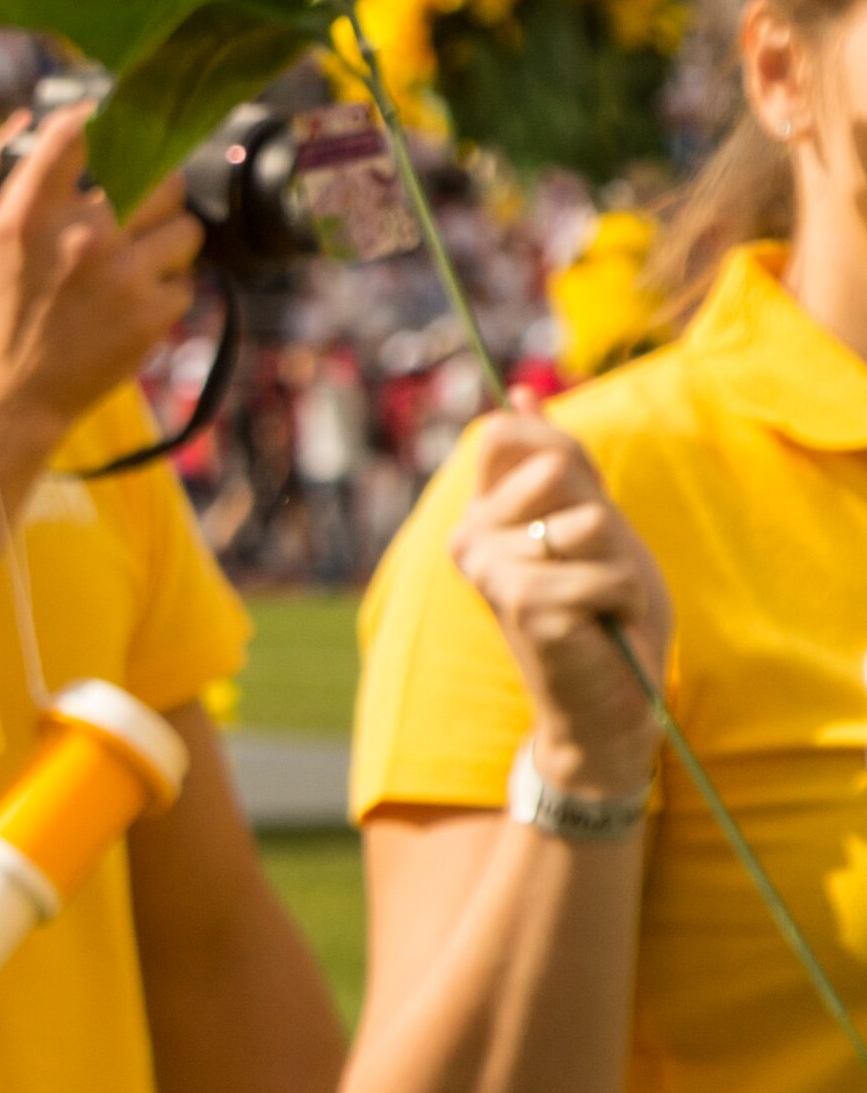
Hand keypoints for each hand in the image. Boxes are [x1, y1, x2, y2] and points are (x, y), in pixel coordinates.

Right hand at [0, 114, 200, 479]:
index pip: (76, 134)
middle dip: (159, 194)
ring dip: (170, 245)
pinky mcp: (150, 315)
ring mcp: (121, 277)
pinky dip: (167, 293)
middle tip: (145, 212)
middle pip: (161, 179)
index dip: (103, 121)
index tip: (113, 128)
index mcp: (27, 213)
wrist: (7, 392)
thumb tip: (29, 120)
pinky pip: (188, 283)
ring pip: (187, 229)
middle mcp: (79, 236)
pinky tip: (137, 304)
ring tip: (142, 263)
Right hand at [445, 410, 667, 792]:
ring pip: (592, 522)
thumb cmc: (602, 610)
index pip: (506, 435)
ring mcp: (491, 571)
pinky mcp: (525, 606)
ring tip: (598, 600)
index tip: (577, 508)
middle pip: (556, 467)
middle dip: (600, 514)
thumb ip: (557, 462)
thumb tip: (521, 393)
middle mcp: (469, 536)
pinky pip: (609, 574)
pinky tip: (600, 627)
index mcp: (481, 511)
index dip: (561, 457)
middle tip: (590, 565)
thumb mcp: (590, 521)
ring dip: (619, 564)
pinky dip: (624, 599)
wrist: (608, 700)